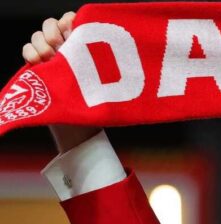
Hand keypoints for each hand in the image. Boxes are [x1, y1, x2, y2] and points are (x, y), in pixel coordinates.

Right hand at [22, 12, 101, 152]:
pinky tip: (38, 62)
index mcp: (84, 48)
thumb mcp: (108, 83)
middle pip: (53, 25)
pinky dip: (30, 52)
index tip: (72, 30)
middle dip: (52, 31)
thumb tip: (116, 52)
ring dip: (41, 43)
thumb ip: (106, 65)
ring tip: (48, 57)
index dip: (70, 21)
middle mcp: (66, 49)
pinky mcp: (38, 67)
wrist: (80, 127)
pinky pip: (27, 49)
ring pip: (38, 36)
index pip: (73, 22)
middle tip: (58, 45)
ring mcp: (51, 57)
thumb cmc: (99, 105)